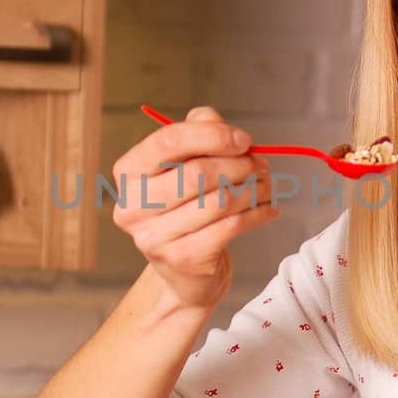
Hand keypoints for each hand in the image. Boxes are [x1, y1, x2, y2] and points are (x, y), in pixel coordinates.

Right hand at [111, 106, 279, 309]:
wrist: (184, 272)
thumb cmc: (186, 207)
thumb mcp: (186, 163)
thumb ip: (199, 131)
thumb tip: (221, 125)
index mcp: (129, 172)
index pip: (168, 141)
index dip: (212, 135)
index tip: (244, 140)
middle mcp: (132, 205)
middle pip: (196, 173)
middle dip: (239, 165)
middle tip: (261, 166)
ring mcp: (154, 237)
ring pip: (218, 201)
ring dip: (254, 189)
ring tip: (267, 186)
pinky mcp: (182, 259)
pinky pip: (230, 227)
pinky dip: (258, 214)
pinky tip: (268, 208)